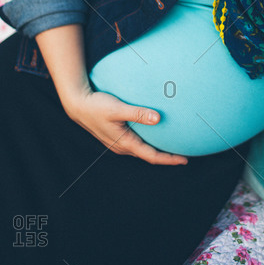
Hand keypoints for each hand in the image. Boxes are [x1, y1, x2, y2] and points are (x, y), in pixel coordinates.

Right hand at [64, 88, 187, 164]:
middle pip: (149, 155)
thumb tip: (158, 118)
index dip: (169, 159)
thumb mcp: (117, 108)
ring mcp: (119, 142)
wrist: (78, 105)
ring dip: (157, 150)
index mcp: (125, 142)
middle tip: (184, 154)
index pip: (152, 155)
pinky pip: (137, 143)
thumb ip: (137, 113)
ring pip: (142, 150)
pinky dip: (148, 142)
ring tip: (172, 146)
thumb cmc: (97, 105)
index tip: (185, 160)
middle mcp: (122, 146)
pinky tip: (155, 134)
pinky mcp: (116, 136)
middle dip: (166, 157)